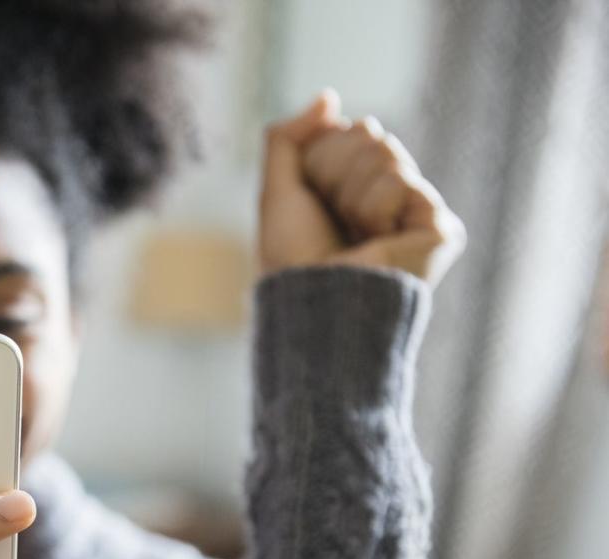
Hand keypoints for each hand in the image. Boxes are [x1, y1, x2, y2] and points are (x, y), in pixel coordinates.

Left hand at [258, 89, 465, 285]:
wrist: (313, 301)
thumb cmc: (293, 259)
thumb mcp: (277, 190)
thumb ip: (289, 139)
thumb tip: (329, 97)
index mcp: (360, 187)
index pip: (350, 130)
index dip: (319, 160)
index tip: (315, 205)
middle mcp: (394, 197)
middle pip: (369, 133)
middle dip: (335, 172)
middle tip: (334, 223)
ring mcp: (420, 212)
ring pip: (386, 151)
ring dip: (351, 195)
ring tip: (354, 237)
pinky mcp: (441, 228)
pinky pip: (400, 181)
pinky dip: (373, 210)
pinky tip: (378, 243)